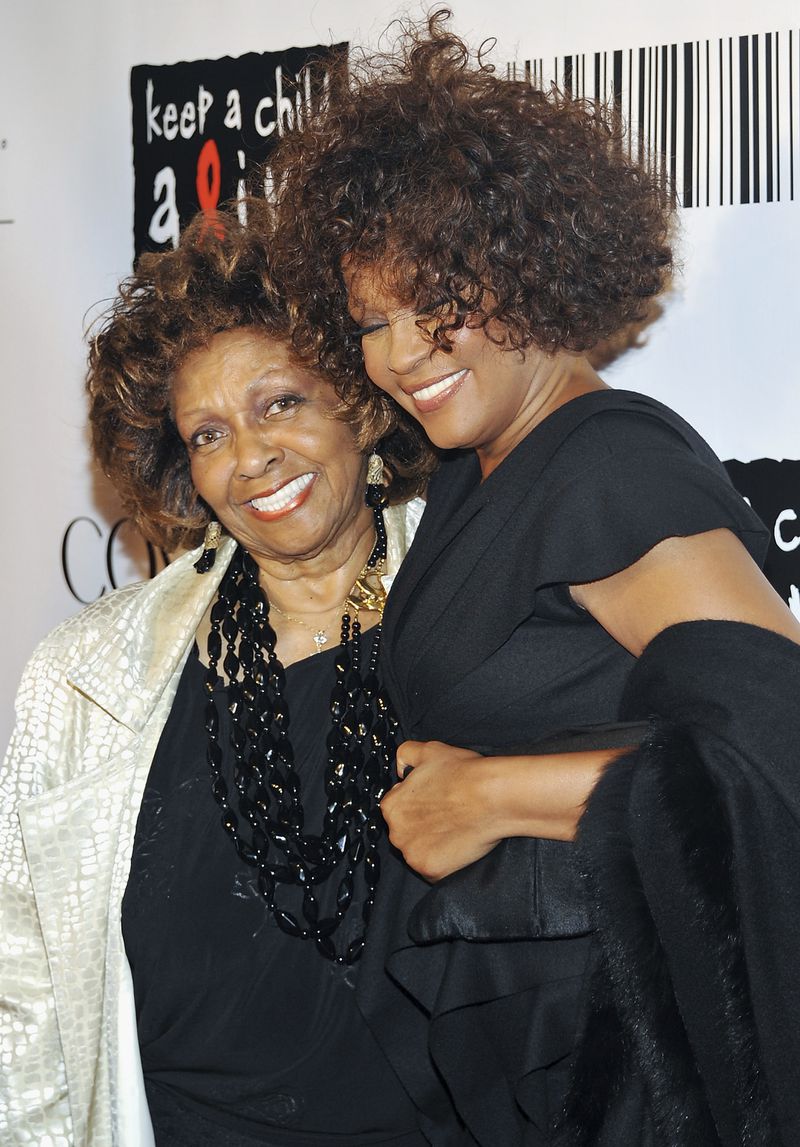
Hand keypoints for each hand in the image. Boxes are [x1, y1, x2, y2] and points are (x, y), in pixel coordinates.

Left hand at [380, 739, 499, 880]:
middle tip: (447, 815)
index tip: (435, 801)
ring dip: (432, 844)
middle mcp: (396, 833)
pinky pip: (434, 868)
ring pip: (418, 851)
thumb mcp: (429, 750)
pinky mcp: (431, 871)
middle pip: (406, 831)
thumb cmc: (463, 773)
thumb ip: (406, 754)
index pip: (397, 807)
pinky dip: (445, 860)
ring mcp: (412, 855)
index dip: (418, 803)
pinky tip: (460, 844)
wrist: (491, 796)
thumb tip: (400, 766)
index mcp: (391, 805)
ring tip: (455, 829)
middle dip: (422, 825)